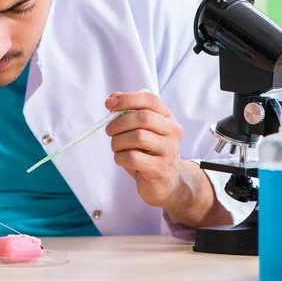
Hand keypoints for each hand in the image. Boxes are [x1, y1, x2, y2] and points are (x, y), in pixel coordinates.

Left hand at [105, 90, 183, 207]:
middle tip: (108, 130)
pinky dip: (120, 157)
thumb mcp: (141, 130)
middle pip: (143, 117)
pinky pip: (133, 157)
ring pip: (137, 137)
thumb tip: (113, 97)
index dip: (127, 99)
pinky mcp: (160, 169)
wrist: (165, 183)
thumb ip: (128, 112)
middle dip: (119, 122)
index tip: (108, 104)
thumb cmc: (149, 152)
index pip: (150, 100)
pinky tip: (122, 159)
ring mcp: (169, 151)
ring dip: (118, 141)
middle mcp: (172, 132)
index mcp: (168, 118)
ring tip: (116, 147)